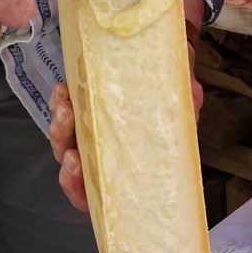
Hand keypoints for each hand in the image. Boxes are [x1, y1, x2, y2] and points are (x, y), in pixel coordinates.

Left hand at [50, 0, 206, 211]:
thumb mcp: (184, 104)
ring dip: (60, 126)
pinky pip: (62, 109)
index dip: (77, 188)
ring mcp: (87, 129)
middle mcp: (100, 152)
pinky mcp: (79, 106)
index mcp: (122, 165)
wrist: (160, 61)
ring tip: (68, 106)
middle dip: (65, 152)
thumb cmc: (170, 96)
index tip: (77, 169)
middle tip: (71, 146)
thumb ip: (185, 109)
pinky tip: (64, 90)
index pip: (92, 192)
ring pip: (62, 137)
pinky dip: (60, 101)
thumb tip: (191, 102)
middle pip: (70, 164)